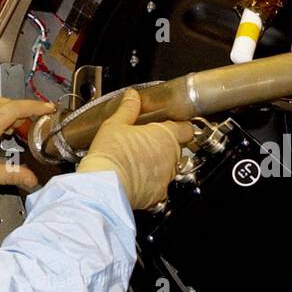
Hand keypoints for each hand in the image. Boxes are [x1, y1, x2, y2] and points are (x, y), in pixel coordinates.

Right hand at [78, 89, 193, 209]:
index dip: (181, 125)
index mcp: (165, 135)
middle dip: (166, 145)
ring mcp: (167, 177)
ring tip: (138, 162)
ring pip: (170, 169)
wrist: (105, 187)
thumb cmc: (111, 154)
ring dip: (159, 165)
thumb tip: (132, 96)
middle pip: (178, 148)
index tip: (172, 124)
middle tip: (147, 143)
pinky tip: (136, 179)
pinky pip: (160, 188)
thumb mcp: (115, 124)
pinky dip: (152, 184)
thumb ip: (128, 108)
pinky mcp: (159, 195)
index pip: (187, 128)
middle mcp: (171, 157)